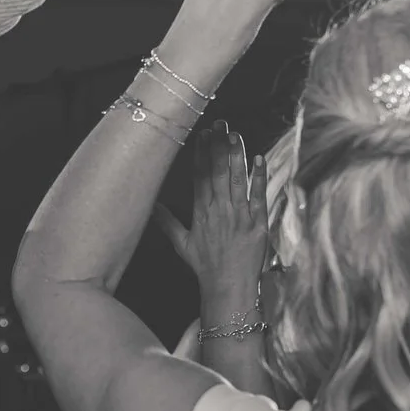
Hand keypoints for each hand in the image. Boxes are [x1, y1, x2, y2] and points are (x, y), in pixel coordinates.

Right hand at [156, 122, 269, 320]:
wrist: (228, 287)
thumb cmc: (205, 267)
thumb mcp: (181, 244)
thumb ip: (166, 222)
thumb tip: (150, 206)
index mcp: (201, 212)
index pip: (200, 176)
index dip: (201, 153)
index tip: (202, 134)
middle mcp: (219, 210)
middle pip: (217, 171)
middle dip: (218, 145)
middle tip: (219, 123)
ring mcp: (239, 215)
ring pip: (236, 179)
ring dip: (236, 155)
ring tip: (235, 134)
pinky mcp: (257, 223)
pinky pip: (259, 195)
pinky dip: (259, 177)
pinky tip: (258, 158)